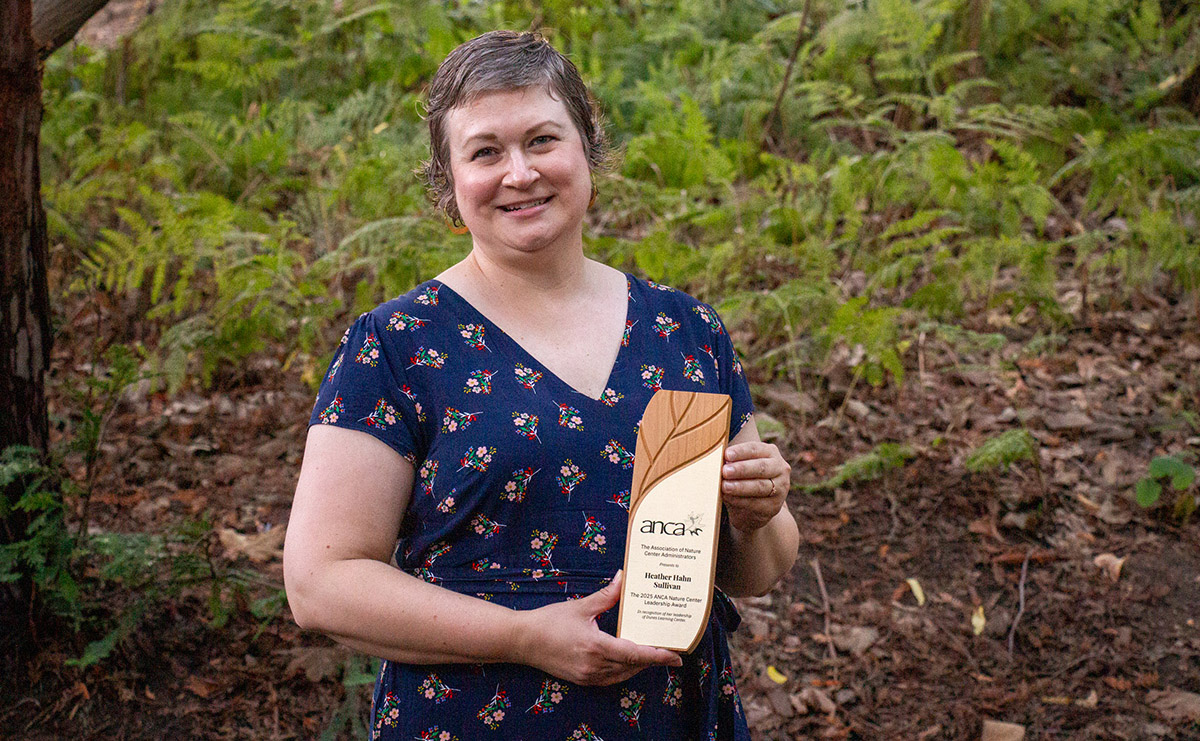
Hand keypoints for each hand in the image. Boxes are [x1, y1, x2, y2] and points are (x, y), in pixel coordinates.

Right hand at [517, 571, 680, 685]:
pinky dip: (624, 671)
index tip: (676, 657)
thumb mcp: (581, 606)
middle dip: (652, 659)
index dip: (658, 656)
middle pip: (633, 666)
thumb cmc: (549, 621)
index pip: (636, 654)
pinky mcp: (583, 679)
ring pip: (623, 675)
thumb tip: (624, 578)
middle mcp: (595, 666)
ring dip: (639, 666)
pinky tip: (629, 661)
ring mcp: (588, 676)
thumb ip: (607, 595)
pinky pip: (611, 679)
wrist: (522, 641)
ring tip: (653, 654)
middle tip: (670, 650)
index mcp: (596, 647)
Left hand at [721, 441, 789, 532]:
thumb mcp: (741, 467)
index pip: (755, 449)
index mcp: (770, 453)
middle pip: (761, 467)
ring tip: (724, 486)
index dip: (741, 451)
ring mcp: (780, 488)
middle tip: (725, 471)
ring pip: (759, 486)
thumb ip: (732, 462)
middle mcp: (780, 468)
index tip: (726, 454)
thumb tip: (716, 461)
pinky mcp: (774, 506)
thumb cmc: (744, 479)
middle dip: (741, 469)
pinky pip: (756, 503)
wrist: (754, 507)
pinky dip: (740, 500)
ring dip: (740, 486)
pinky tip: (728, 498)